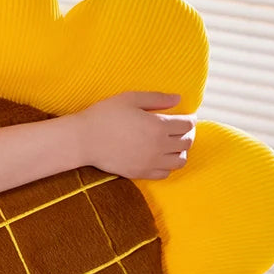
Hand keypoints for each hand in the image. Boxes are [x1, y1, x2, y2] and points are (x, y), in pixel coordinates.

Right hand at [76, 91, 195, 179]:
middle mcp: (159, 146)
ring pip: (180, 161)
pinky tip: (159, 157)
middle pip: (187, 143)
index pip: (187, 125)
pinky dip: (167, 166)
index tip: (186, 116)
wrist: (84, 140)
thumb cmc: (105, 115)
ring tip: (171, 145)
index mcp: (159, 126)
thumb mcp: (131, 99)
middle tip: (180, 129)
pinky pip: (164, 174)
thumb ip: (157, 99)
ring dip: (180, 152)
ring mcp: (150, 162)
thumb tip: (178, 99)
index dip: (189, 119)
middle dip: (187, 134)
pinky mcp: (140, 173)